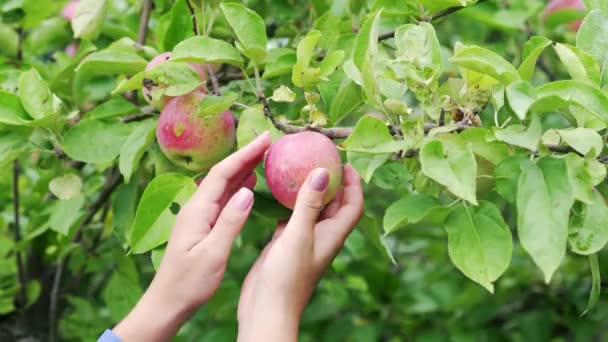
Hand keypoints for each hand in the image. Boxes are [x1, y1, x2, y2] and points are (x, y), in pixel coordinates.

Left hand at [113, 132, 270, 341]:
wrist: (167, 303)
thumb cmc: (188, 283)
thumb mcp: (212, 254)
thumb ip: (230, 222)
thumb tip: (248, 191)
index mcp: (197, 210)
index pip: (222, 173)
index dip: (244, 154)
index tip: (265, 139)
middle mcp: (196, 208)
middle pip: (223, 174)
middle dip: (245, 155)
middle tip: (269, 142)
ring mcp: (199, 216)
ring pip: (223, 185)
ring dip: (242, 168)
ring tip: (263, 156)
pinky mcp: (203, 226)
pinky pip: (223, 199)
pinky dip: (238, 186)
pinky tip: (249, 183)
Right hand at [237, 165, 363, 341]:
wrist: (266, 309)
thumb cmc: (286, 277)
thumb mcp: (298, 236)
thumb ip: (309, 204)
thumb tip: (323, 171)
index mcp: (332, 235)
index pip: (353, 205)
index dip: (354, 184)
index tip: (346, 162)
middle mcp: (321, 236)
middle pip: (334, 204)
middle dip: (332, 182)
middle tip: (321, 158)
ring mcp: (302, 241)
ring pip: (311, 210)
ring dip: (309, 190)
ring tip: (299, 168)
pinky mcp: (284, 244)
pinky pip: (291, 218)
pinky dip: (288, 203)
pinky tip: (276, 192)